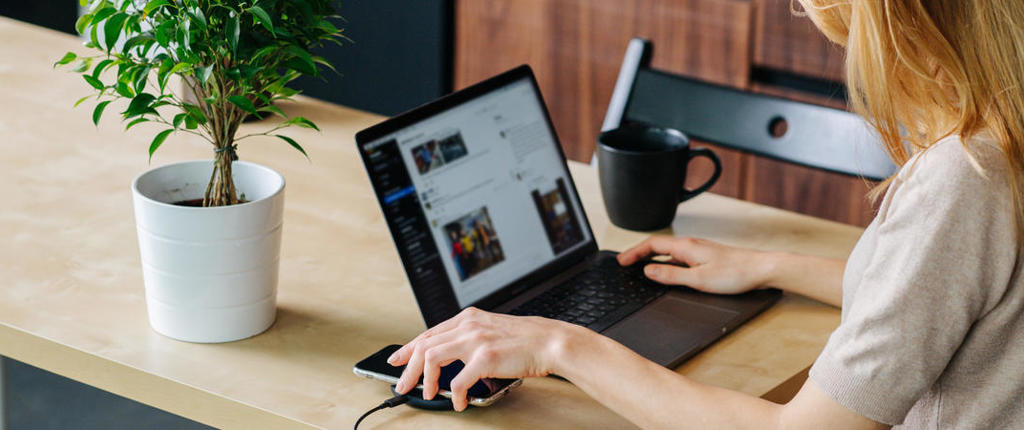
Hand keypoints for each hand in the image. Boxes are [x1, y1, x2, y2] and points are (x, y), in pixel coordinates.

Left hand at [387, 307, 584, 410]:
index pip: (428, 333)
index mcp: (468, 318)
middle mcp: (468, 325)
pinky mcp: (485, 357)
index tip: (396, 360)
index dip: (408, 348)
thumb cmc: (525, 340)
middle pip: (424, 345)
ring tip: (429, 394)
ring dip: (426, 380)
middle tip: (403, 385)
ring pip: (432, 358)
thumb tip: (449, 358)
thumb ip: (470, 338)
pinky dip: (454, 395)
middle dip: (408, 369)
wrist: (549, 341)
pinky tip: (458, 402)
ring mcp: (475, 340)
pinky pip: (458, 381)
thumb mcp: (491, 330)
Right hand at [617, 236, 774, 294]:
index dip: (633, 252)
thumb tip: (649, 271)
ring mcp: (698, 249)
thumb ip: (671, 275)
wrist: (761, 269)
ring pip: (667, 250)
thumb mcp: (698, 280)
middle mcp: (690, 245)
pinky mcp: (706, 256)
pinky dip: (664, 259)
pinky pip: (677, 255)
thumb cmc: (735, 274)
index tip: (621, 261)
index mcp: (685, 247)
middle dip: (638, 253)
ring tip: (639, 265)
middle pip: (657, 245)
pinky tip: (666, 268)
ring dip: (650, 255)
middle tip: (624, 263)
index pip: (651, 245)